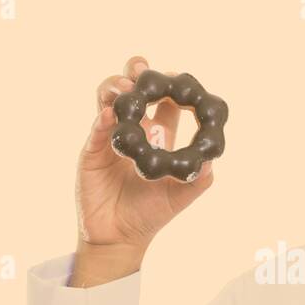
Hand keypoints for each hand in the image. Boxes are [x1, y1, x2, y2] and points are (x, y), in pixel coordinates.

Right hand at [74, 55, 216, 254]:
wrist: (118, 237)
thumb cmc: (150, 215)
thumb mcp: (179, 197)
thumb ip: (197, 179)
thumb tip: (212, 162)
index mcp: (158, 138)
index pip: (165, 103)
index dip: (170, 87)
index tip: (176, 77)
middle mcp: (134, 132)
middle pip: (134, 92)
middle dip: (138, 73)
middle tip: (143, 67)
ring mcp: (111, 138)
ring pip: (110, 101)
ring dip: (116, 88)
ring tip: (126, 85)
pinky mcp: (92, 150)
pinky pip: (97, 128)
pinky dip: (103, 118)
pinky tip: (110, 114)